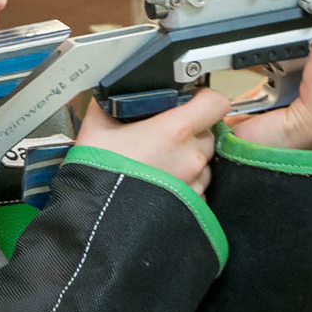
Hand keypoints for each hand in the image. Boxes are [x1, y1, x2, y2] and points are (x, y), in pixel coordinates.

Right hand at [74, 88, 232, 193]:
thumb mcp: (98, 127)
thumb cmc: (99, 174)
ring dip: (187, 159)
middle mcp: (191, 156)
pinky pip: (197, 186)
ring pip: (203, 162)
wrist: (96, 216)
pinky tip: (160, 183)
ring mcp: (194, 182)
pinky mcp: (193, 204)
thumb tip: (112, 94)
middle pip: (207, 133)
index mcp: (175, 130)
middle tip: (163, 137)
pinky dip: (184, 183)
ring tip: (158, 164)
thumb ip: (112, 104)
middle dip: (191, 132)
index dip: (205, 99)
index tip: (192, 101)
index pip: (216, 103)